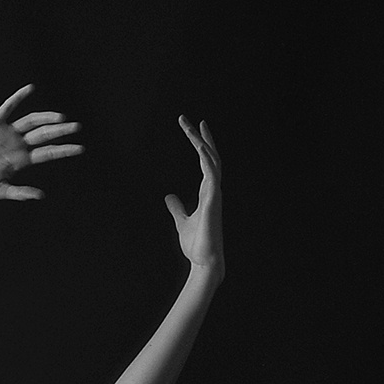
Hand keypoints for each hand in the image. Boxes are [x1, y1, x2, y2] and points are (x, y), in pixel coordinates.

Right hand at [0, 84, 82, 200]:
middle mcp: (17, 144)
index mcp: (20, 160)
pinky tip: (31, 89)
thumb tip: (40, 196)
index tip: (80, 148)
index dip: (64, 150)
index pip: (47, 153)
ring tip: (61, 117)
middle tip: (78, 127)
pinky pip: (9, 107)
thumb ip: (19, 192)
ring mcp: (7, 132)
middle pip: (45, 135)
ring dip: (47, 118)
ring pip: (32, 121)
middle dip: (61, 131)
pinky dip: (19, 97)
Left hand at [165, 117, 223, 275]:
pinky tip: (200, 148)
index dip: (200, 144)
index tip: (192, 128)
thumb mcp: (181, 222)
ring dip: (203, 144)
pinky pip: (212, 175)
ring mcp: (215, 195)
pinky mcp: (212, 202)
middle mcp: (213, 190)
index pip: (205, 162)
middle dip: (201, 138)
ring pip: (212, 162)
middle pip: (209, 157)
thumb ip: (177, 208)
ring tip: (193, 127)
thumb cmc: (196, 245)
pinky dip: (207, 160)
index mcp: (207, 192)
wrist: (204, 262)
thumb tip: (169, 197)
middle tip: (190, 120)